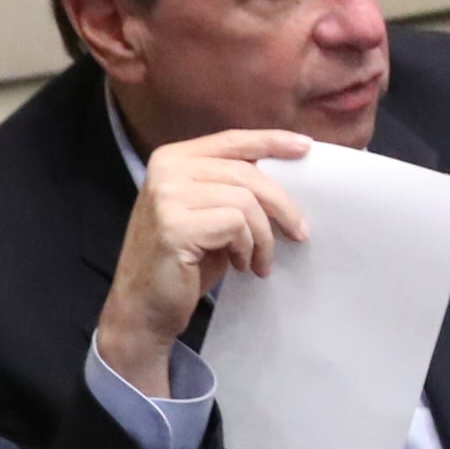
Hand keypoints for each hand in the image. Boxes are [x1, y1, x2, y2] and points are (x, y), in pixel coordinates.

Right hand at [95, 128, 312, 392]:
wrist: (143, 309)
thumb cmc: (183, 262)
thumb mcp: (208, 213)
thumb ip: (232, 187)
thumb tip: (287, 174)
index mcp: (173, 158)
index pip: (232, 140)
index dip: (271, 141)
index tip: (306, 147)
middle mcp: (166, 169)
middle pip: (246, 173)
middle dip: (282, 204)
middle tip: (300, 233)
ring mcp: (167, 195)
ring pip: (246, 201)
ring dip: (264, 237)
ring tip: (260, 260)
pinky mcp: (175, 225)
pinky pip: (236, 225)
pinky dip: (247, 248)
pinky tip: (239, 265)